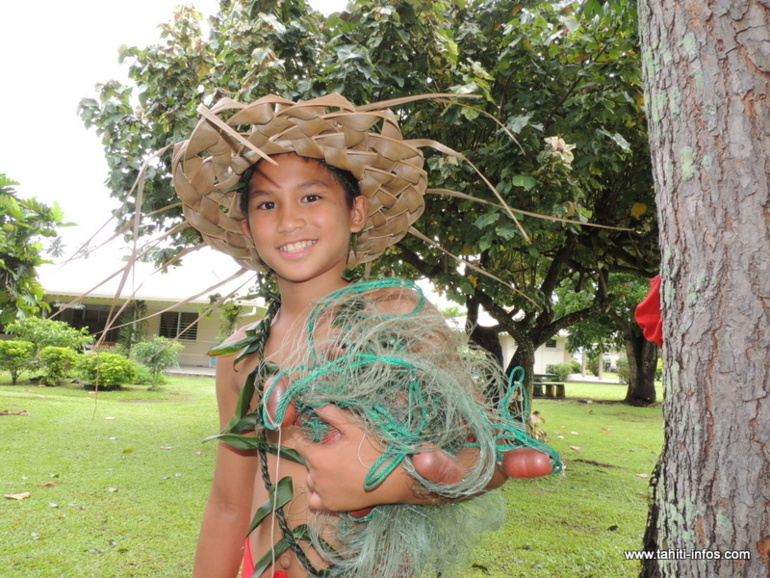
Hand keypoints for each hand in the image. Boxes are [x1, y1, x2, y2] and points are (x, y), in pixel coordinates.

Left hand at [292, 404, 422, 511]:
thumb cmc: (373, 451)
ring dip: (316, 474)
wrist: (392, 479)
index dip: (304, 438)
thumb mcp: (354, 427)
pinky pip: (315, 501)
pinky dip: (318, 494)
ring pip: (310, 481)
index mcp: (318, 456)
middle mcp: (316, 476)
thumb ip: (333, 415)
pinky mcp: (332, 506)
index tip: (311, 437)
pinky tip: (330, 487)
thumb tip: (317, 406)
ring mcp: (323, 493)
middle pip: (306, 462)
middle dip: (315, 455)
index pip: (299, 445)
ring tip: (333, 468)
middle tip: (333, 451)